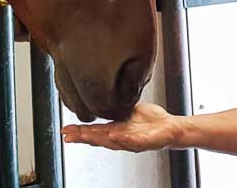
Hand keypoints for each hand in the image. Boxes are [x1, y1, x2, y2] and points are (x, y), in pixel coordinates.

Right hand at [61, 102, 180, 151]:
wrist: (171, 128)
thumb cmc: (151, 121)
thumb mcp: (129, 110)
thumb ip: (115, 107)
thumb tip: (102, 94)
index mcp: (116, 129)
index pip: (94, 131)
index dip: (79, 131)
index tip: (65, 130)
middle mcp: (121, 138)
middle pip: (98, 138)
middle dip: (82, 136)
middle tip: (68, 135)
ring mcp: (132, 141)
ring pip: (111, 141)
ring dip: (97, 138)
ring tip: (83, 135)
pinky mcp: (145, 142)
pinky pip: (132, 141)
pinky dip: (121, 139)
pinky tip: (112, 135)